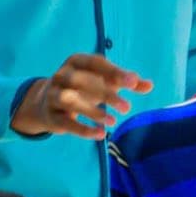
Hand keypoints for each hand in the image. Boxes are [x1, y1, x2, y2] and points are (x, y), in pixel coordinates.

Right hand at [12, 53, 152, 139]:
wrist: (45, 103)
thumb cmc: (83, 88)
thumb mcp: (103, 81)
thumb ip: (126, 82)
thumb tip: (150, 85)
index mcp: (76, 62)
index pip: (96, 64)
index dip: (114, 72)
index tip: (132, 82)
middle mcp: (62, 75)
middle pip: (82, 81)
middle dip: (105, 94)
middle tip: (127, 108)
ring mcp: (53, 95)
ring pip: (70, 100)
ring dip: (92, 111)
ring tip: (112, 121)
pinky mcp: (51, 116)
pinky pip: (65, 122)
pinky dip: (83, 129)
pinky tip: (100, 134)